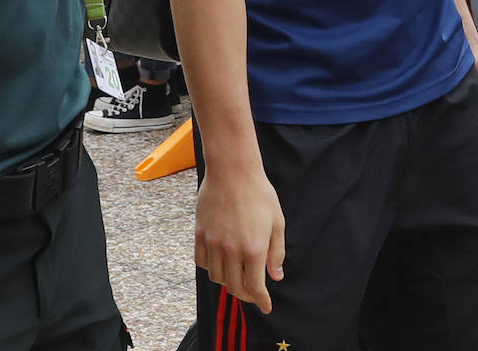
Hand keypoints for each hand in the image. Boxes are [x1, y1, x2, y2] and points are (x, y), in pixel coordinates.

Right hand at [194, 163, 285, 312]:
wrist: (232, 170)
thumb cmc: (259, 193)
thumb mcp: (277, 222)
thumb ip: (277, 252)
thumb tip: (276, 276)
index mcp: (254, 249)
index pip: (255, 287)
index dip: (261, 301)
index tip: (266, 307)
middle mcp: (231, 250)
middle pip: (234, 287)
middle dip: (246, 295)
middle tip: (253, 293)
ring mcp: (213, 243)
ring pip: (217, 277)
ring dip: (228, 282)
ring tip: (237, 276)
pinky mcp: (200, 234)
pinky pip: (202, 262)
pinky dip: (211, 268)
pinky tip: (220, 263)